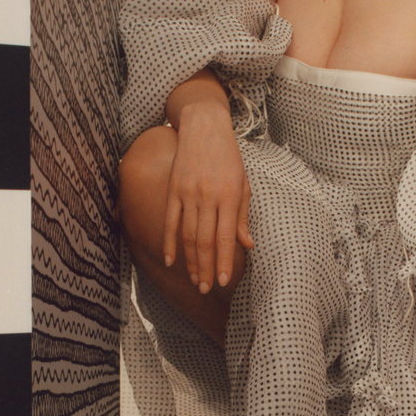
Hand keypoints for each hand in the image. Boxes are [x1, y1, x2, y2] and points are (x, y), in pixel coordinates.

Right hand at [164, 98, 253, 292]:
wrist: (204, 126)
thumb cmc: (229, 157)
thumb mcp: (243, 183)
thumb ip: (243, 215)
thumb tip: (246, 244)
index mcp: (230, 195)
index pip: (226, 236)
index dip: (224, 261)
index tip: (224, 281)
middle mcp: (208, 196)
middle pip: (204, 241)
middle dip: (206, 268)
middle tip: (206, 289)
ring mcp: (188, 192)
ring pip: (187, 235)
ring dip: (190, 261)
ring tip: (195, 280)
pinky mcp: (173, 189)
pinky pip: (170, 221)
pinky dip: (169, 242)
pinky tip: (170, 260)